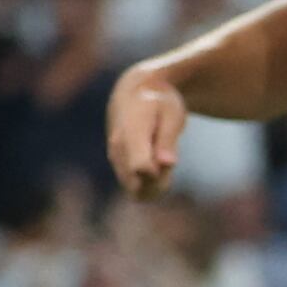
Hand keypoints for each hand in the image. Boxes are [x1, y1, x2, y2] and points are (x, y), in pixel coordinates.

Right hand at [106, 63, 187, 199]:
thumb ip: (168, 139)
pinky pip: (135, 191)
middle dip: (159, 183)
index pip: (140, 167)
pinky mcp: (118, 167)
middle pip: (137, 186)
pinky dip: (150, 187)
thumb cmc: (158, 102)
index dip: (158, 172)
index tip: (167, 160)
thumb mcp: (171, 113)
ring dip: (155, 186)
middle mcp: (118, 148)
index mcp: (131, 132)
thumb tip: (167, 164)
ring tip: (163, 161)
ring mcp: (115, 159)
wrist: (134, 94)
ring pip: (136, 192)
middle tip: (169, 160)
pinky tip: (158, 168)